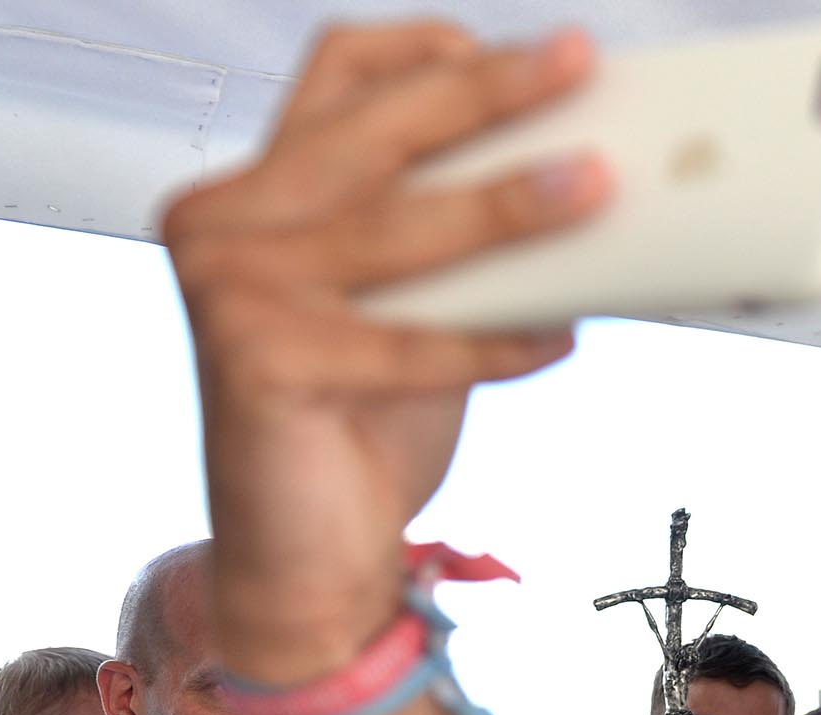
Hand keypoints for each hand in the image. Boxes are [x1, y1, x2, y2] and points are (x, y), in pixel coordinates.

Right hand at [162, 21, 610, 685]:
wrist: (307, 558)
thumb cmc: (366, 422)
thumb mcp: (417, 302)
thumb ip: (457, 236)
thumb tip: (581, 174)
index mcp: (256, 189)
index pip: (340, 73)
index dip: (432, 48)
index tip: (535, 54)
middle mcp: (224, 222)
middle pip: (375, 129)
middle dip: (488, 93)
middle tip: (577, 66)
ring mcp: (229, 288)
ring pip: (398, 229)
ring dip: (508, 205)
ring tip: (596, 189)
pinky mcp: (256, 361)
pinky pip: (407, 341)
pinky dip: (491, 340)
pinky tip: (556, 337)